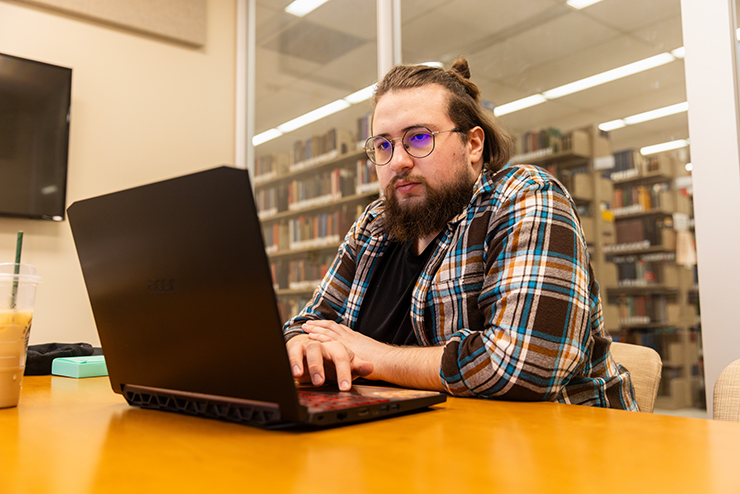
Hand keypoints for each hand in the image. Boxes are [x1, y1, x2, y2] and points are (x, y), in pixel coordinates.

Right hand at [286, 333, 372, 391]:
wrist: (316, 355)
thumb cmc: (333, 362)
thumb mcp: (348, 366)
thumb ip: (359, 367)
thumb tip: (370, 367)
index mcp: (337, 349)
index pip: (341, 357)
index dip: (343, 372)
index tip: (344, 388)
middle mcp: (322, 346)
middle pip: (320, 349)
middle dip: (318, 365)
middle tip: (319, 382)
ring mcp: (308, 348)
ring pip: (307, 348)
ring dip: (302, 361)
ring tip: (300, 376)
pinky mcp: (296, 351)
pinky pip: (291, 351)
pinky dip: (291, 361)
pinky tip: (294, 374)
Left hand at [303, 320, 446, 391]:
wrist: (390, 361)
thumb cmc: (385, 362)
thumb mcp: (371, 356)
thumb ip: (362, 355)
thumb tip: (358, 359)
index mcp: (357, 338)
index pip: (339, 329)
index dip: (328, 327)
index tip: (318, 326)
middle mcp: (351, 336)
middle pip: (331, 327)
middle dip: (319, 326)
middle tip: (307, 325)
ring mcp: (349, 341)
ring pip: (328, 331)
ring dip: (316, 329)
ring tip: (305, 329)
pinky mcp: (347, 347)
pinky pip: (330, 340)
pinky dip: (320, 338)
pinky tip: (311, 338)